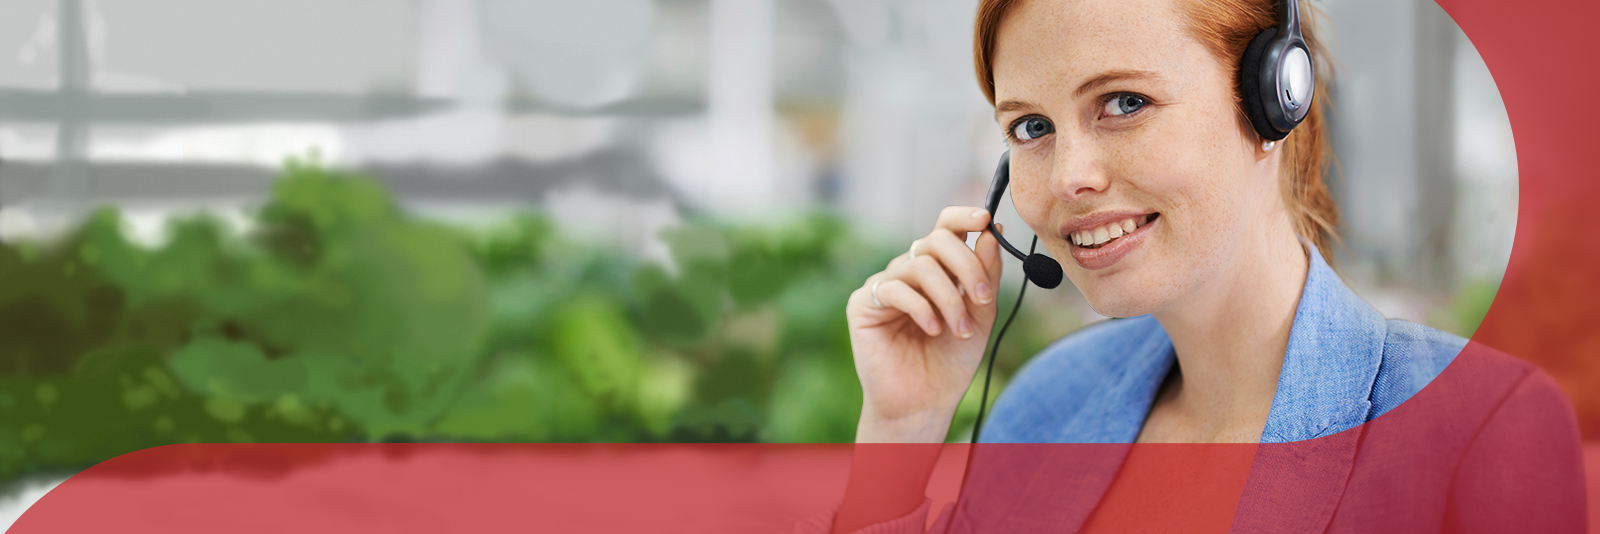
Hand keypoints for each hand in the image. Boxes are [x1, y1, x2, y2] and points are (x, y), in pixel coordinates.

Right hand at [846, 206, 1004, 442]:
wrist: (925, 401)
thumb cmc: (951, 361)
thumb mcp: (980, 314)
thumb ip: (985, 273)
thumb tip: (992, 230)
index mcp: (937, 269)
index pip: (945, 228)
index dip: (964, 217)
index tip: (987, 220)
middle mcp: (908, 271)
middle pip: (935, 240)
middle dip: (966, 265)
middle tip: (983, 296)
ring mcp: (885, 285)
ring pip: (920, 265)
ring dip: (949, 297)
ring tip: (960, 329)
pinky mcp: (863, 304)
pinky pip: (895, 288)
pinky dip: (921, 307)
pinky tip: (933, 330)